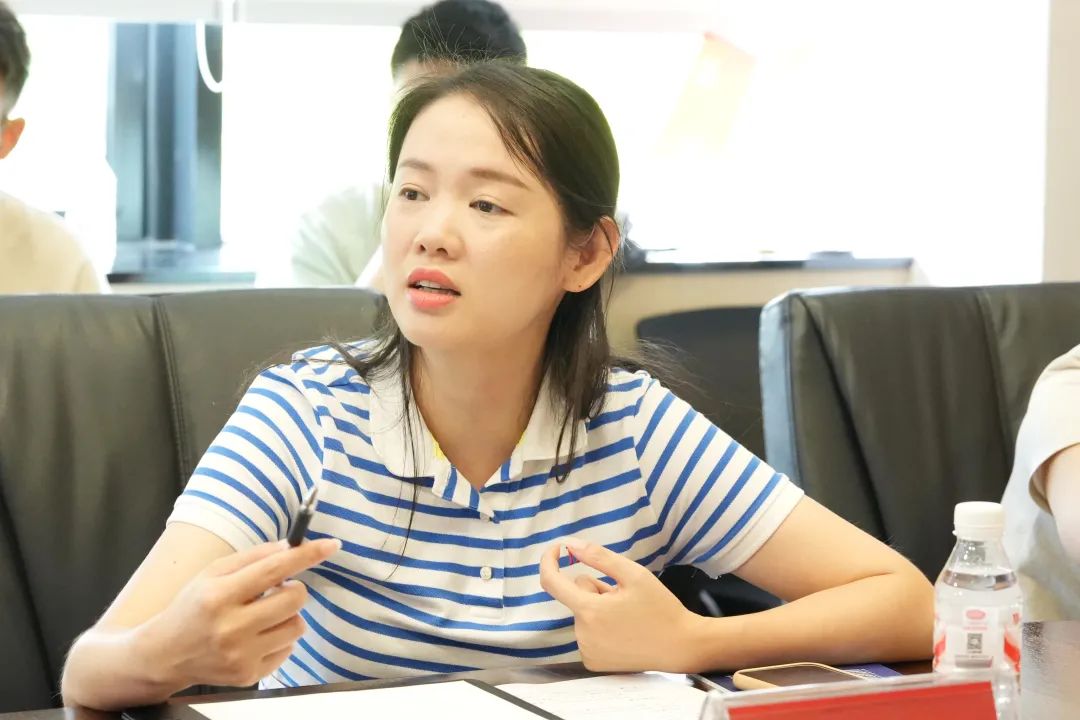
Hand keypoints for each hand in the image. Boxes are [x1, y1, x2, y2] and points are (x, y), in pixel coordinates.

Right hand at [141, 538, 340, 687]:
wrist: (164, 655)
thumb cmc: (191, 607)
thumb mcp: (212, 573)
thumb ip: (252, 558)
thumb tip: (289, 548)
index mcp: (219, 595)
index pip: (274, 570)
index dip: (307, 555)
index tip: (331, 545)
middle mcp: (231, 628)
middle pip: (295, 599)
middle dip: (293, 589)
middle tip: (275, 590)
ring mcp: (241, 656)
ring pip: (297, 626)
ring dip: (288, 615)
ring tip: (263, 615)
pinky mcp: (249, 676)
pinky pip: (288, 649)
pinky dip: (279, 639)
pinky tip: (256, 636)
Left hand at [539, 537, 706, 672]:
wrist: (680, 646)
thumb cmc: (660, 608)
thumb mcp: (633, 574)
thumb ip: (599, 557)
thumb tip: (571, 545)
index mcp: (589, 611)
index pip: (551, 582)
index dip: (549, 561)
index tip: (557, 549)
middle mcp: (582, 634)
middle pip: (577, 595)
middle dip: (596, 589)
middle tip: (624, 595)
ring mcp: (587, 651)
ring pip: (583, 612)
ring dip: (600, 608)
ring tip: (627, 615)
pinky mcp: (593, 662)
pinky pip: (587, 631)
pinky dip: (601, 626)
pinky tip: (624, 630)